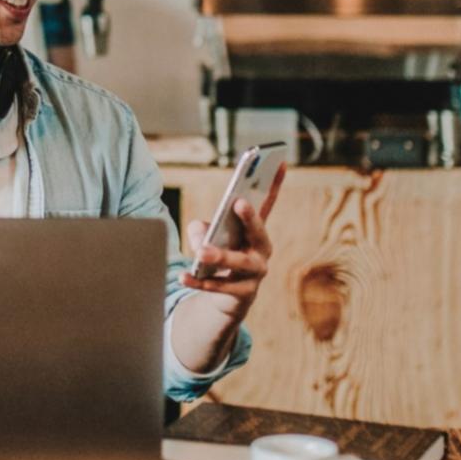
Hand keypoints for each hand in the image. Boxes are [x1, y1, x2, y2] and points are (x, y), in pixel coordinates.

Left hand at [181, 163, 285, 322]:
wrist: (229, 298)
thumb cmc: (222, 255)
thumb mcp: (210, 237)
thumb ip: (203, 230)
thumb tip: (202, 238)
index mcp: (256, 231)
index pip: (267, 203)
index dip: (274, 182)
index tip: (277, 161)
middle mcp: (262, 250)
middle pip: (258, 232)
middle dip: (250, 217)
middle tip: (238, 202)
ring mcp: (255, 273)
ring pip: (239, 263)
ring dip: (220, 256)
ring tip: (201, 252)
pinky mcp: (242, 293)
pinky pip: (219, 286)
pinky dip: (199, 280)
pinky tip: (183, 276)